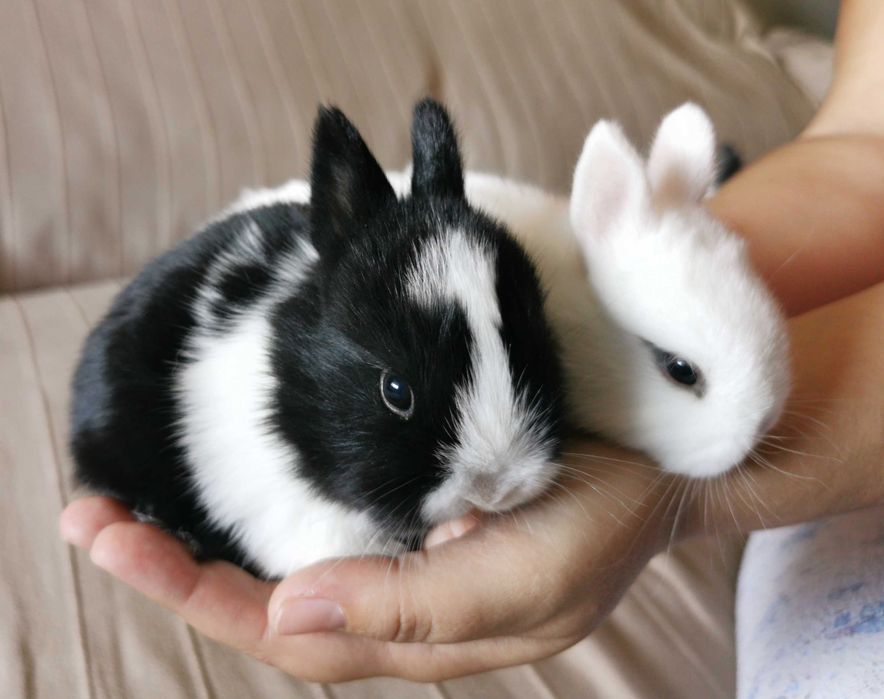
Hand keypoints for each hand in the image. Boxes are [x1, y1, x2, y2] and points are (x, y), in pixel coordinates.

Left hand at [60, 443, 674, 681]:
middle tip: (90, 515)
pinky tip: (227, 497)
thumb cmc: (604, 521)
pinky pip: (327, 534)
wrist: (660, 472)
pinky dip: (265, 520)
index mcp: (424, 634)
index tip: (120, 542)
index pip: (289, 634)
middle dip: (176, 572)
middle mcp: (403, 608)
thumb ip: (417, 607)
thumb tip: (292, 609)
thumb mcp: (528, 574)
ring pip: (289, 576)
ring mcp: (408, 565)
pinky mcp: (419, 520)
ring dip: (207, 548)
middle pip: (270, 610)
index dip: (199, 597)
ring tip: (125, 507)